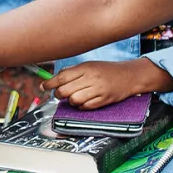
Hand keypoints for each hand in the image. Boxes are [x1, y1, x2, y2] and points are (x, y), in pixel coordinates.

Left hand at [48, 58, 172, 108]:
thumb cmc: (107, 70)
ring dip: (71, 101)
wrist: (129, 76)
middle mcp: (91, 78)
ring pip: (74, 100)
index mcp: (85, 68)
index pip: (62, 77)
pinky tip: (84, 101)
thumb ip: (73, 72)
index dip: (49, 83)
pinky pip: (85, 107)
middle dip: (59, 94)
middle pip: (65, 90)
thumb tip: (54, 79)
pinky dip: (81, 106)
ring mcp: (98, 90)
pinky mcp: (103, 100)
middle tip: (60, 94)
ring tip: (74, 97)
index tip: (43, 86)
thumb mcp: (89, 65)